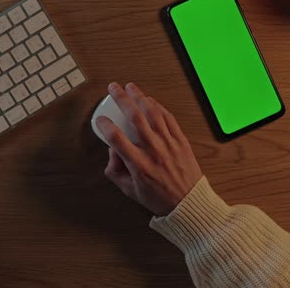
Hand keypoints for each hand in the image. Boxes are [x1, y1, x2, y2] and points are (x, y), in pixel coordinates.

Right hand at [96, 83, 202, 215]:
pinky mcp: (180, 140)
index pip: (116, 139)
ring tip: (131, 87)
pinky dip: (158, 107)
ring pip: (153, 113)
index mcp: (138, 164)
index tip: (100, 119)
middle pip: (135, 118)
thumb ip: (115, 171)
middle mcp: (153, 150)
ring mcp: (168, 143)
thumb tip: (111, 151)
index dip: (105, 125)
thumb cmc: (159, 198)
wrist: (188, 202)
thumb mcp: (130, 190)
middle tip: (114, 88)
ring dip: (140, 97)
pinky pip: (168, 118)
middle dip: (122, 99)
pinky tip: (150, 100)